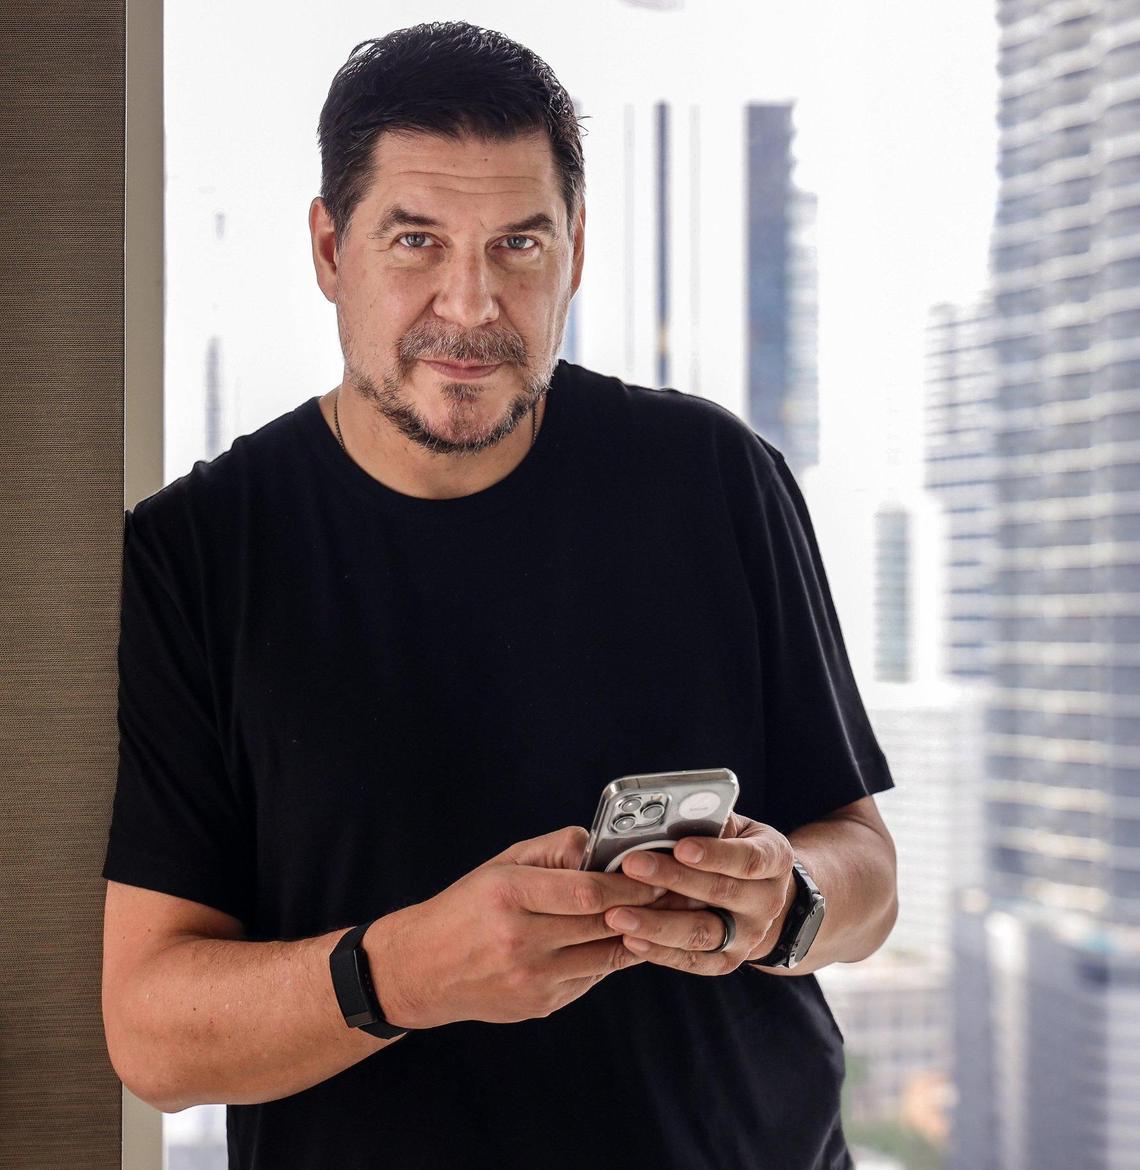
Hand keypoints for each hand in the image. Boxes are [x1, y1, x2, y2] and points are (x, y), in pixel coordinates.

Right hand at [371, 826, 665, 1029]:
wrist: (421, 969)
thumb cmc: (466, 906)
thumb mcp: (501, 864)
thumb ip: (553, 850)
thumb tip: (600, 844)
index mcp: (508, 895)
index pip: (586, 891)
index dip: (628, 883)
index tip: (655, 872)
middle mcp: (520, 939)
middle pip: (602, 923)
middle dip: (644, 906)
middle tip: (677, 890)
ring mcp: (531, 978)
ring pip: (604, 955)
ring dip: (638, 935)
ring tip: (664, 915)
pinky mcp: (539, 1004)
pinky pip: (590, 977)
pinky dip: (609, 957)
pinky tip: (625, 940)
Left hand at [601, 812, 796, 974]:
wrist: (761, 895)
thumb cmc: (733, 847)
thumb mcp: (734, 828)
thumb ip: (707, 822)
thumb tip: (663, 818)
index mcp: (775, 860)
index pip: (748, 858)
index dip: (715, 854)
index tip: (680, 846)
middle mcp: (767, 901)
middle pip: (719, 892)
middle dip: (671, 878)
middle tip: (631, 865)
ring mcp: (750, 936)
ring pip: (703, 933)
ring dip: (657, 924)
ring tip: (617, 914)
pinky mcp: (728, 961)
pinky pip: (693, 960)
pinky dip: (660, 952)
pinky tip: (630, 939)